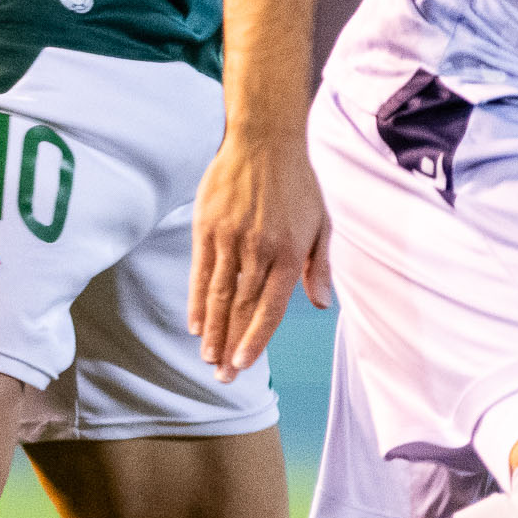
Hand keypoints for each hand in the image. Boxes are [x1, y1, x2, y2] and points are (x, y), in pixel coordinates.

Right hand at [187, 129, 329, 381]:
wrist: (265, 140)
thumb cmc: (298, 183)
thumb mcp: (321, 224)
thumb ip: (319, 267)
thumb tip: (320, 305)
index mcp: (290, 253)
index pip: (269, 307)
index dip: (255, 339)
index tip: (243, 364)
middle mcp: (259, 250)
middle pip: (242, 308)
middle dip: (230, 346)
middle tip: (222, 377)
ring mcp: (230, 238)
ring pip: (219, 295)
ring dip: (212, 331)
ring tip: (208, 358)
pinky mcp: (207, 226)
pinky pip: (200, 271)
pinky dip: (198, 300)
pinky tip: (195, 324)